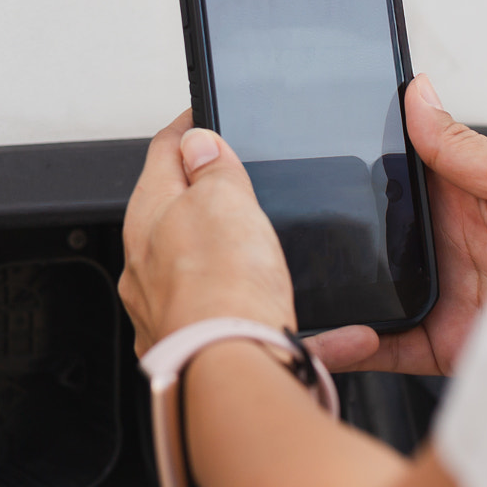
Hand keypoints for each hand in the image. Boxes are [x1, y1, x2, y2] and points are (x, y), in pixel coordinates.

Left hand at [119, 110, 295, 353]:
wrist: (232, 370)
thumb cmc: (221, 288)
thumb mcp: (223, 199)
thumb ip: (212, 168)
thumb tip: (197, 143)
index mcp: (147, 218)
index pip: (161, 155)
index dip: (186, 130)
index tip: (200, 115)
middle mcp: (148, 267)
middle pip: (178, 216)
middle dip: (209, 196)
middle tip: (242, 178)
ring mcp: (172, 311)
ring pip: (210, 272)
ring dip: (244, 259)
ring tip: (276, 253)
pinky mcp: (204, 348)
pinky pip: (250, 325)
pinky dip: (287, 320)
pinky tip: (339, 331)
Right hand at [307, 74, 486, 375]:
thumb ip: (465, 145)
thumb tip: (419, 95)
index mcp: (469, 199)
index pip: (403, 176)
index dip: (366, 167)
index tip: (326, 155)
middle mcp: (451, 246)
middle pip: (378, 234)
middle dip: (342, 230)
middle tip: (308, 224)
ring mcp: (442, 295)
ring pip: (372, 290)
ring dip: (340, 289)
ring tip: (312, 282)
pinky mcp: (440, 343)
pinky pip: (384, 345)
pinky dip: (353, 345)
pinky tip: (339, 333)